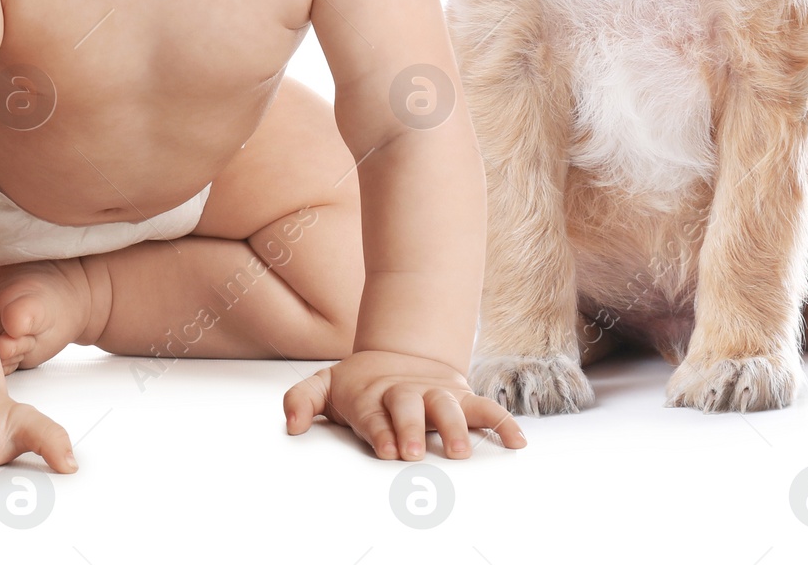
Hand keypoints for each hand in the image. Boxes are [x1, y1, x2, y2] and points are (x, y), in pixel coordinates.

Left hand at [283, 349, 526, 458]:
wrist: (398, 355)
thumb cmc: (361, 384)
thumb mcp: (326, 385)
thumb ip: (302, 400)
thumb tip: (291, 424)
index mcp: (373, 395)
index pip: (375, 415)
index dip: (381, 431)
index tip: (387, 448)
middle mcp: (407, 394)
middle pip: (410, 408)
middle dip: (412, 429)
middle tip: (413, 453)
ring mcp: (436, 395)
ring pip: (449, 407)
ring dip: (455, 427)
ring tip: (461, 452)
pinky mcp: (461, 397)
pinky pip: (486, 408)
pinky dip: (503, 422)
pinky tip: (517, 443)